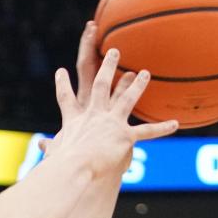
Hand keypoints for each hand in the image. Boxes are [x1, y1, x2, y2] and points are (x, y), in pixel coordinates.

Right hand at [51, 23, 177, 179]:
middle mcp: (94, 114)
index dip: (62, 84)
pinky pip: (146, 131)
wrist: (76, 167)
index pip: (66, 97)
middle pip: (100, 83)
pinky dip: (161, 129)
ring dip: (137, 85)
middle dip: (107, 65)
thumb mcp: (53, 153)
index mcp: (75, 118)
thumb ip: (49, 148)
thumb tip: (41, 145)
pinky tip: (175, 124)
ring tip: (145, 73)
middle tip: (114, 51)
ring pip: (127, 98)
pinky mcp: (124, 135)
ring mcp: (111, 122)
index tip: (61, 71)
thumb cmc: (61, 164)